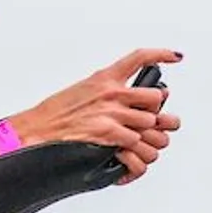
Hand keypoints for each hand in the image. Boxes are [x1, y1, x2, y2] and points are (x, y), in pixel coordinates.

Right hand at [10, 48, 183, 182]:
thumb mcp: (81, 92)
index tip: (175, 56)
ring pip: (150, 123)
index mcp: (104, 79)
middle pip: (156, 98)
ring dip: (147, 138)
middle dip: (156, 112)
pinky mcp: (108, 132)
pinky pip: (135, 141)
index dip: (161, 54)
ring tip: (138, 147)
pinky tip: (123, 158)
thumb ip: (106, 93)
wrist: (36, 129)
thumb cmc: (53, 114)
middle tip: (149, 122)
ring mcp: (111, 112)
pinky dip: (132, 153)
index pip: (139, 58)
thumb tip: (127, 102)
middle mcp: (111, 93)